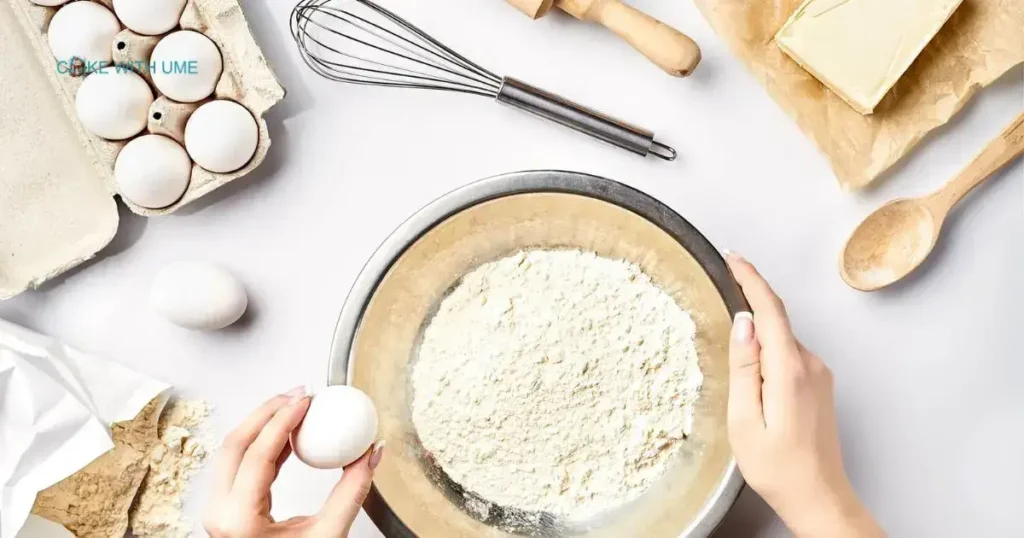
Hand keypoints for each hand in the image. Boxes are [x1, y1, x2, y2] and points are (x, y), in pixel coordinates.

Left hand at [204, 387, 384, 537]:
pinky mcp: (225, 510)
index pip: (257, 453)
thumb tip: (372, 453)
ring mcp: (218, 512)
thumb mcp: (328, 536)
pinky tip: (288, 436)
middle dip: (268, 411)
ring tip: (295, 408)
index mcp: (239, 520)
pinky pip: (238, 465)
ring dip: (262, 424)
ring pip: (231, 451)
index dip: (283, 419)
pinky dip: (262, 444)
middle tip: (300, 395)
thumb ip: (352, 492)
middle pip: (235, 443)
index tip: (307, 400)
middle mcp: (219, 513)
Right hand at [725, 253, 883, 537]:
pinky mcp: (819, 385)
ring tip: (729, 346)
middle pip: (776, 320)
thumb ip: (743, 368)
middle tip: (720, 287)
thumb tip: (742, 324)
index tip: (732, 257)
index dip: (750, 278)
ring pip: (781, 339)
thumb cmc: (778, 468)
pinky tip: (752, 372)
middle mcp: (810, 365)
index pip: (770, 309)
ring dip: (757, 333)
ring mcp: (819, 375)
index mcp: (789, 370)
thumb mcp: (745, 420)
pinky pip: (789, 355)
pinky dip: (768, 351)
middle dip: (749, 301)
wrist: (819, 497)